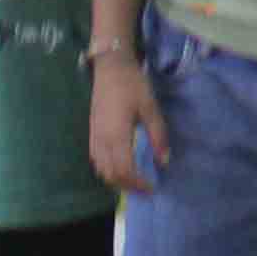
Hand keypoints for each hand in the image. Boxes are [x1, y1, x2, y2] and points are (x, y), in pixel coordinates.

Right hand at [87, 50, 163, 195]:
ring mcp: (94, 137)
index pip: (125, 171)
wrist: (110, 68)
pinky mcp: (91, 133)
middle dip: (128, 186)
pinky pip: (96, 160)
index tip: (152, 187)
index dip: (138, 184)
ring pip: (101, 170)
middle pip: (111, 175)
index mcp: (117, 135)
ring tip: (134, 179)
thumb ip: (158, 135)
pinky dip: (108, 170)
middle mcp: (102, 140)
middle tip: (145, 187)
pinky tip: (120, 166)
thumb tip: (164, 161)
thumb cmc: (132, 85)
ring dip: (117, 180)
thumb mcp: (150, 107)